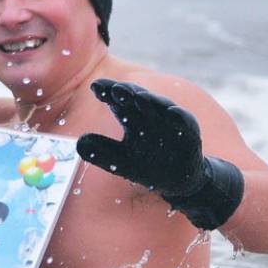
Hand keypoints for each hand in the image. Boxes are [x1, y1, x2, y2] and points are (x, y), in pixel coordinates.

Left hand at [75, 78, 243, 230]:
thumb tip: (79, 143)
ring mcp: (170, 123)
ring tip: (140, 97)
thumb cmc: (147, 167)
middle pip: (138, 99)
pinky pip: (185, 122)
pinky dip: (179, 117)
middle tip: (116, 87)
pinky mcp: (189, 133)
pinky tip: (172, 112)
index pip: (118, 102)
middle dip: (128, 92)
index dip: (108, 93)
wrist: (177, 181)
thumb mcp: (121, 163)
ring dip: (152, 101)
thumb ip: (102, 153)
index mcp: (133, 119)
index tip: (94, 87)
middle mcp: (151, 116)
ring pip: (161, 107)